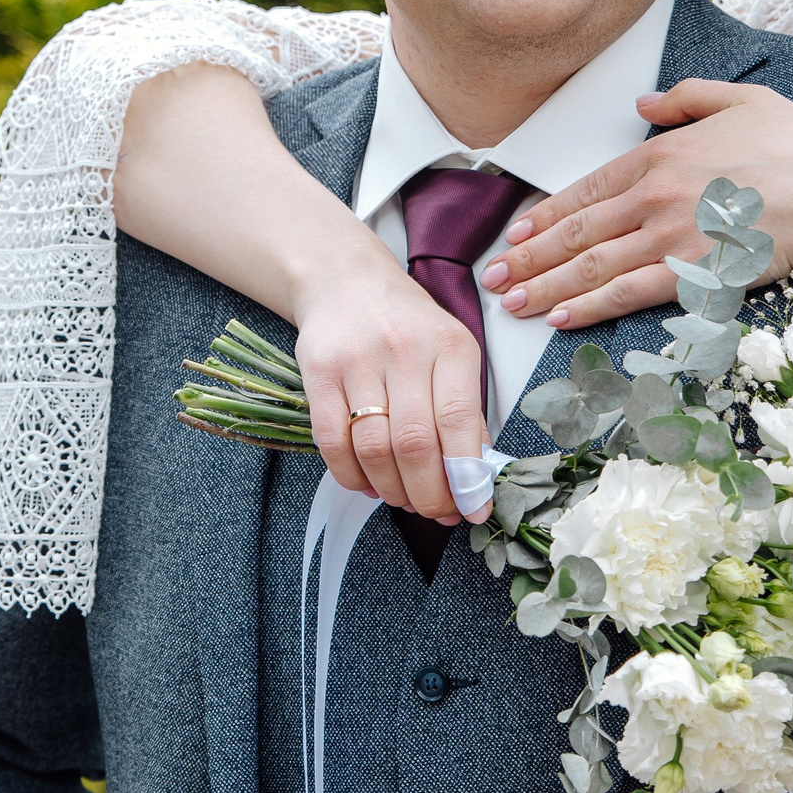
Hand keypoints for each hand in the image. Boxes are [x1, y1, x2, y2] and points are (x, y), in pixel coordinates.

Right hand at [295, 251, 489, 522]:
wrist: (346, 281)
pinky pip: (332, 442)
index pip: (458, 422)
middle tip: (436, 512)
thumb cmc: (407, 325)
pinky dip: (351, 476)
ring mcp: (357, 360)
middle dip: (428, 494)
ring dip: (391, 490)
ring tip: (403, 498)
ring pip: (374, 449)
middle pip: (415, 444)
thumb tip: (473, 478)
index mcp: (449, 345)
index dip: (466, 476)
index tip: (473, 508)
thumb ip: (464, 411)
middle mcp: (404, 349)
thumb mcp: (451, 352)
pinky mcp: (318, 372)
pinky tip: (367, 483)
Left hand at [483, 80, 792, 327]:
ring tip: (513, 305)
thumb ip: (689, 97)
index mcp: (661, 154)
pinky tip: (561, 318)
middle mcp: (655, 195)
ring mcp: (672, 236)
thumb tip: (644, 99)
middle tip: (494, 278)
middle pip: (578, 232)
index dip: (546, 214)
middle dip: (530, 258)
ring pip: (593, 265)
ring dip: (547, 287)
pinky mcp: (694, 274)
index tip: (517, 234)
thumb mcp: (745, 100)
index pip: (587, 189)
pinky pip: (629, 292)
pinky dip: (590, 306)